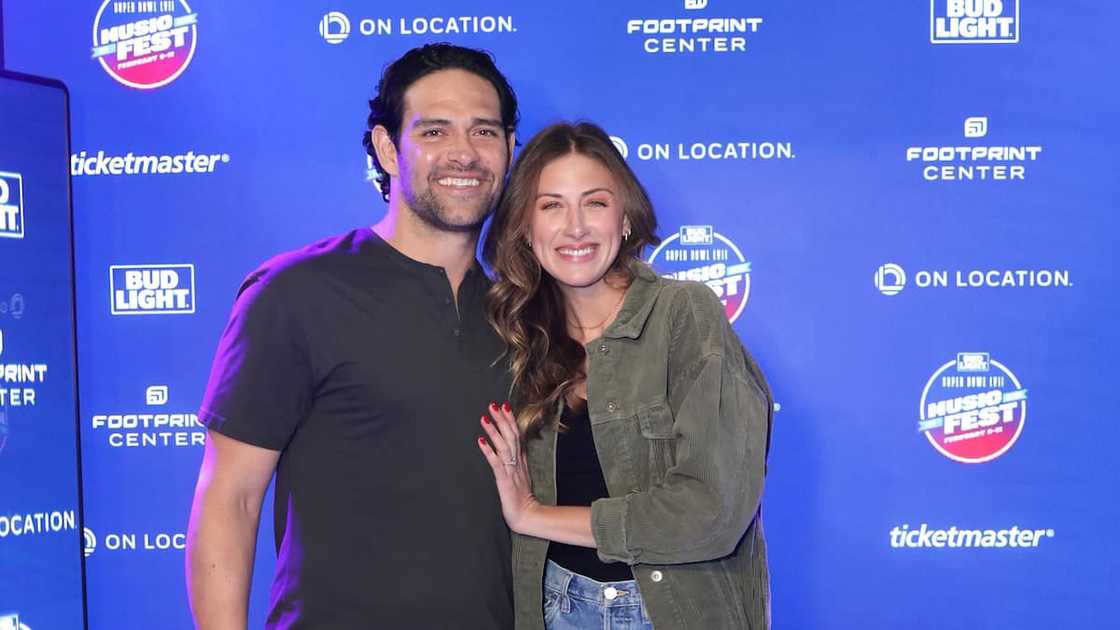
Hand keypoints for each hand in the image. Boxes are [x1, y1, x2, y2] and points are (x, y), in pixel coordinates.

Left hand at [477, 401, 538, 533]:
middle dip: (502, 420)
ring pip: (503, 446)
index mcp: (521, 460)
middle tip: (493, 405)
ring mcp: (511, 470)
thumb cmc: (523, 498)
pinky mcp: (504, 480)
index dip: (510, 420)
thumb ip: (518, 461)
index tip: (504, 406)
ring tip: (485, 418)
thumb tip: (514, 448)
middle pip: (510, 436)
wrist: (528, 515)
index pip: (516, 435)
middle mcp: (517, 462)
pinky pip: (496, 463)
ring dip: (494, 431)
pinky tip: (480, 441)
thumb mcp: (522, 475)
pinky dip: (488, 451)